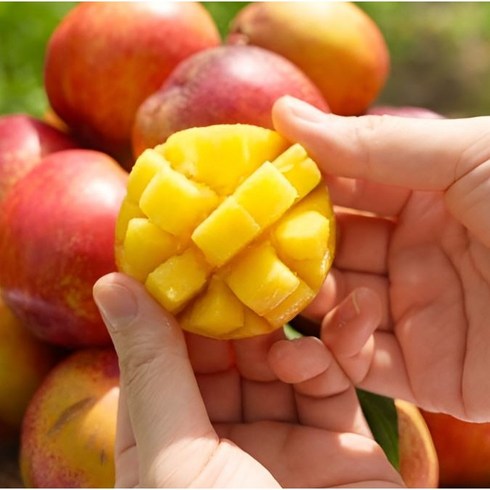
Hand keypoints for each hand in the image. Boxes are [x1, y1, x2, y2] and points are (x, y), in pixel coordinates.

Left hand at [93, 273, 401, 487]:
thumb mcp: (174, 454)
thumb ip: (150, 365)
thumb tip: (113, 284)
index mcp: (169, 446)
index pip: (164, 357)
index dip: (172, 306)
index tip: (182, 254)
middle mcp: (224, 439)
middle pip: (225, 353)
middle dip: (233, 309)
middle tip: (239, 258)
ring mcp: (284, 439)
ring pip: (278, 358)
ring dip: (281, 327)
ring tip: (282, 294)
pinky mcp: (341, 442)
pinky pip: (328, 380)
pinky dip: (322, 355)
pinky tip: (309, 351)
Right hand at [273, 96, 489, 421]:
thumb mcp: (463, 158)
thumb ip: (368, 144)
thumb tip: (283, 111)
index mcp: (422, 198)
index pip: (339, 190)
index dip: (293, 187)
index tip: (246, 186)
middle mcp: (413, 256)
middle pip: (328, 253)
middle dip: (286, 250)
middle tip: (242, 248)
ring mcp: (416, 316)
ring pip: (334, 309)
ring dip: (304, 302)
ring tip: (275, 293)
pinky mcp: (426, 375)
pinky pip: (361, 364)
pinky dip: (339, 350)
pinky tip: (343, 329)